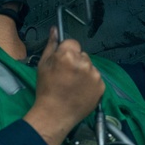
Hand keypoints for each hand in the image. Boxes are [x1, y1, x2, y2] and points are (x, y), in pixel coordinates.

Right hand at [23, 27, 104, 144]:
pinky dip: (90, 83)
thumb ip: (51, 45)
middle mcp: (85, 62)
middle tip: (66, 76)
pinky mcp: (101, 86)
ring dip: (84, 72)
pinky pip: (96, 78)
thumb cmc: (46, 89)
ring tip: (73, 85)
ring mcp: (95, 75)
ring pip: (90, 66)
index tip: (61, 63)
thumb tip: (55, 29)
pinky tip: (81, 91)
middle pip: (82, 55)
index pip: (72, 43)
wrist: (54, 114)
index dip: (66, 52)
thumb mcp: (43, 65)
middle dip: (76, 62)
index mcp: (68, 55)